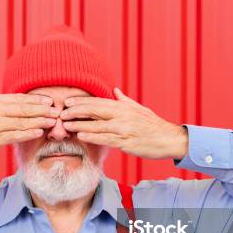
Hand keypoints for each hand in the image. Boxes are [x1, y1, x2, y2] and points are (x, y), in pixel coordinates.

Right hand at [0, 71, 58, 159]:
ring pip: (21, 122)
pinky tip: (39, 132)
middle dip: (41, 109)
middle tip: (57, 109)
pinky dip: (27, 133)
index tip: (48, 100)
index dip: (34, 100)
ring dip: (39, 121)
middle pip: (23, 109)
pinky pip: (14, 135)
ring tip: (53, 121)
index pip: (17, 99)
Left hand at [60, 88, 187, 159]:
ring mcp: (124, 128)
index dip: (82, 101)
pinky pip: (106, 138)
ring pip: (98, 125)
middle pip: (95, 110)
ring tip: (65, 124)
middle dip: (77, 110)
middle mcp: (122, 115)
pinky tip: (81, 135)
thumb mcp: (139, 109)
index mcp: (124, 106)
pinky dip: (93, 136)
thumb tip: (115, 90)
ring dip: (80, 124)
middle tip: (61, 111)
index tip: (67, 101)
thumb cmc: (153, 125)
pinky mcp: (126, 142)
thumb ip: (124, 100)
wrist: (170, 139)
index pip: (98, 102)